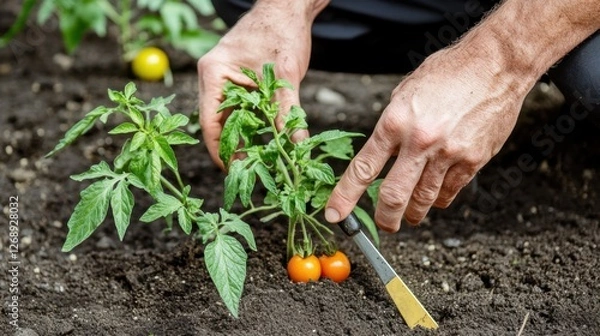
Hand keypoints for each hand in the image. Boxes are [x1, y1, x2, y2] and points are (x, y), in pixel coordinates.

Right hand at [197, 0, 324, 168]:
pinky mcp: (239, 84)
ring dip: (244, 141)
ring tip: (259, 165)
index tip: (235, 173)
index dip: (221, 151)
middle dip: (234, 150)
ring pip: (230, 120)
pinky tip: (265, 145)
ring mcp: (225, 82)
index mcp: (214, 74)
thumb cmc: (282, 31)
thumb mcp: (286, 73)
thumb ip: (288, 110)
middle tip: (250, 175)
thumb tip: (295, 145)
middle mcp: (214, 80)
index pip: (211, 122)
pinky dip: (253, 128)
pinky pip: (241, 112)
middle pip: (218, 124)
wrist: (288, 7)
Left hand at [325, 44, 537, 231]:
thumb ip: (392, 124)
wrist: (496, 64)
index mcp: (395, 122)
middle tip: (383, 225)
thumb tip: (382, 151)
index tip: (335, 214)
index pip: (363, 169)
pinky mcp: (472, 160)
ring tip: (411, 215)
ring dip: (414, 213)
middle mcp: (419, 141)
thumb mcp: (405, 91)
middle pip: (393, 197)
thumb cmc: (449, 72)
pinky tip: (435, 196)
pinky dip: (438, 199)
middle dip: (384, 219)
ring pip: (423, 200)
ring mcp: (448, 153)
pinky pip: (449, 193)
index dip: (345, 197)